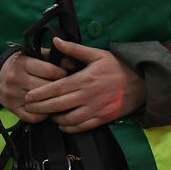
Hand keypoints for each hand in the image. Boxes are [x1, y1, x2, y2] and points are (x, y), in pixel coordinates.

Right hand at [0, 52, 69, 123]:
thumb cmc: (18, 65)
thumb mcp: (30, 55)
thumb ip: (49, 57)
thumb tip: (71, 63)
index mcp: (22, 64)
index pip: (49, 71)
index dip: (62, 73)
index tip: (66, 75)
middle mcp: (16, 79)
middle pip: (47, 88)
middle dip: (59, 89)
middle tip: (66, 90)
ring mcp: (13, 96)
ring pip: (41, 103)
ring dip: (53, 103)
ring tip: (60, 100)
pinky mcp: (13, 109)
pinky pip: (33, 117)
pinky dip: (43, 116)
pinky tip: (47, 111)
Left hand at [21, 36, 145, 133]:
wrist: (142, 83)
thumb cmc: (118, 67)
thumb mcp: (97, 54)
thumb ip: (74, 49)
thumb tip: (56, 41)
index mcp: (84, 80)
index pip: (56, 89)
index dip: (40, 94)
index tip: (28, 97)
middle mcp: (87, 97)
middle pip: (58, 106)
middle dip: (41, 108)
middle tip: (29, 108)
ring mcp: (95, 110)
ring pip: (69, 120)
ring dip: (55, 119)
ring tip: (47, 115)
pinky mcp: (102, 118)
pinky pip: (82, 127)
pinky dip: (70, 128)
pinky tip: (63, 125)